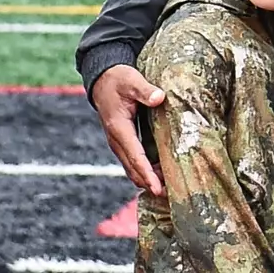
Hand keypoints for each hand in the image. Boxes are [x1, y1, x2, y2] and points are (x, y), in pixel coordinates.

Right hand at [92, 65, 166, 195]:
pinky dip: (143, 172)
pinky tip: (159, 174)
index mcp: (119, 128)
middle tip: (170, 194)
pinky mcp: (122, 143)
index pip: (135, 156)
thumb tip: (160, 98)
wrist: (103, 80)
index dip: (147, 174)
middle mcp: (116, 140)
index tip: (158, 188)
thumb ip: (145, 90)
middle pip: (133, 169)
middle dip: (149, 183)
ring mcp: (117, 143)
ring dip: (147, 180)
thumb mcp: (132, 80)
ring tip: (168, 188)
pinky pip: (132, 162)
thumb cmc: (119, 79)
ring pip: (131, 169)